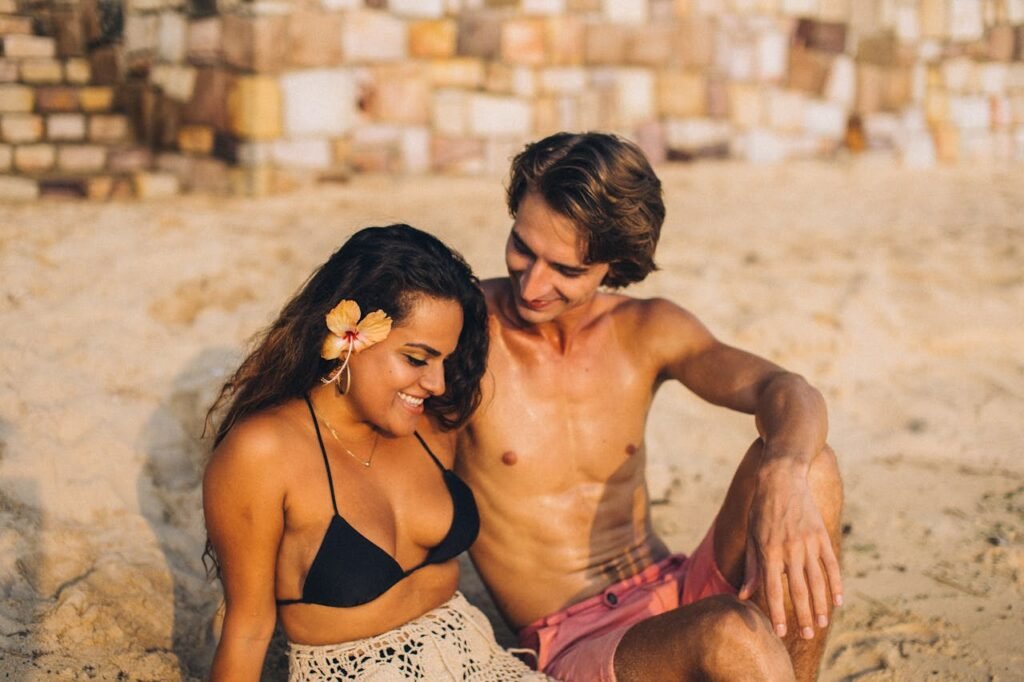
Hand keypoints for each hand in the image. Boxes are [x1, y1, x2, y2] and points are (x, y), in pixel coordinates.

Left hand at [737, 464, 842, 639]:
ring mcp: (808, 543)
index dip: (777, 612)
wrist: (782, 478)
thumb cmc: (762, 510)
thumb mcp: (752, 536)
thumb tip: (744, 595)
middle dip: (802, 616)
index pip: (773, 588)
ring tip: (821, 624)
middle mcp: (790, 549)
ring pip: (817, 581)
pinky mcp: (822, 536)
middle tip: (807, 635)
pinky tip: (838, 601)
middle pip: (798, 590)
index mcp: (769, 550)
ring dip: (820, 605)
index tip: (781, 632)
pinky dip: (836, 585)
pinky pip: (831, 565)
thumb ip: (753, 568)